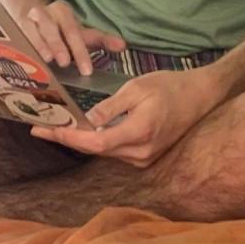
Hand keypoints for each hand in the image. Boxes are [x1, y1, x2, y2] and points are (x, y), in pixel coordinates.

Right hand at [16, 0, 123, 75]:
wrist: (28, 11)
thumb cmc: (59, 29)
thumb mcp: (80, 33)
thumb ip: (101, 40)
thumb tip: (123, 46)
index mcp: (63, 13)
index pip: (74, 32)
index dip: (81, 52)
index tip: (87, 71)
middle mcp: (45, 14)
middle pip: (53, 30)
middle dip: (59, 45)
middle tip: (66, 62)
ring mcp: (26, 21)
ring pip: (33, 31)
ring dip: (40, 44)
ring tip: (46, 60)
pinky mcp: (12, 30)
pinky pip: (17, 39)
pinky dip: (21, 49)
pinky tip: (23, 62)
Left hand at [32, 69, 223, 165]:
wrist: (202, 96)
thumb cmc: (171, 86)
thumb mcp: (137, 88)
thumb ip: (111, 107)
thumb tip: (87, 121)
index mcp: (139, 133)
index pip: (94, 142)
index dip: (66, 137)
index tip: (43, 129)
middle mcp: (140, 153)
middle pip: (96, 149)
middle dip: (68, 139)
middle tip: (42, 128)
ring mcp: (145, 157)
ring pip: (105, 151)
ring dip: (81, 140)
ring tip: (57, 128)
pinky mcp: (146, 155)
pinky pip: (115, 150)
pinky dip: (98, 141)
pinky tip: (83, 131)